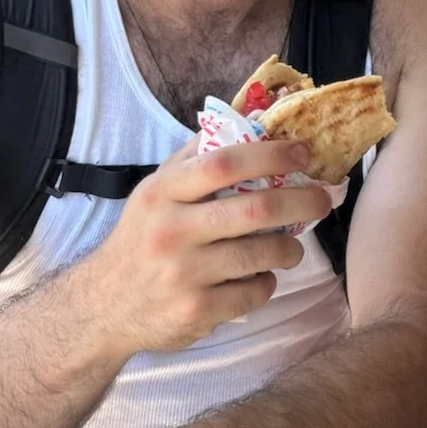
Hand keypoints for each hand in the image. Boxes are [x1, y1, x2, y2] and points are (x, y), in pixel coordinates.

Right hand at [79, 140, 330, 359]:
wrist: (103, 306)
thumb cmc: (142, 237)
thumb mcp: (157, 191)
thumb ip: (198, 156)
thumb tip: (253, 117)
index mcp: (162, 193)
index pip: (224, 163)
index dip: (270, 155)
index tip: (301, 154)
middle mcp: (170, 231)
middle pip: (255, 210)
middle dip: (301, 202)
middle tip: (322, 201)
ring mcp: (183, 274)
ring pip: (262, 254)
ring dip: (290, 248)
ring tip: (291, 247)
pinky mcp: (195, 310)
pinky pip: (254, 292)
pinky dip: (267, 282)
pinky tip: (260, 277)